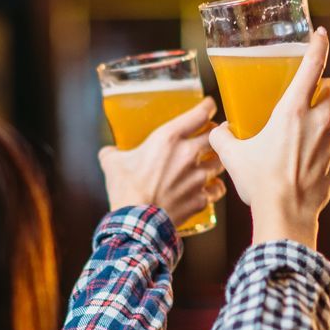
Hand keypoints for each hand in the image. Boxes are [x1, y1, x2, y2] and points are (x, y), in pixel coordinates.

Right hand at [99, 97, 225, 228]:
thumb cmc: (126, 190)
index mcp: (168, 138)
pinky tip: (210, 187)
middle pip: (216, 136)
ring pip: (221, 162)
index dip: (208, 107)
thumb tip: (108, 152)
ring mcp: (197, 178)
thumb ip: (112, 153)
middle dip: (216, 134)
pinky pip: (218, 189)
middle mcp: (188, 154)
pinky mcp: (201, 198)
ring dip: (218, 160)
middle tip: (212, 134)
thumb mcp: (112, 164)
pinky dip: (215, 187)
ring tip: (212, 161)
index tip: (208, 107)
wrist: (136, 222)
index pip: (200, 114)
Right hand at [209, 28, 329, 249]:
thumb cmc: (260, 183)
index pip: (313, 66)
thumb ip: (222, 136)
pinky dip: (326, 151)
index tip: (320, 34)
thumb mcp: (233, 156)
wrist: (285, 217)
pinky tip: (309, 162)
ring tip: (303, 135)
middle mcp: (319, 122)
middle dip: (326, 86)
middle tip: (310, 95)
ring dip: (326, 121)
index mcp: (293, 111)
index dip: (318, 46)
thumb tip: (216, 130)